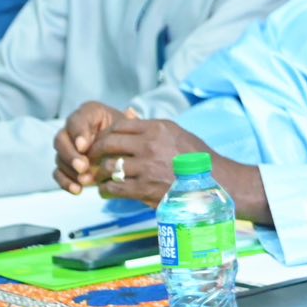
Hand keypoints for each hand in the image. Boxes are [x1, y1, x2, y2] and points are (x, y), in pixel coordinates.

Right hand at [53, 102, 126, 192]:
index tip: (84, 146)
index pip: (76, 120)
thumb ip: (130, 120)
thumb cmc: (129, 134)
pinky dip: (66, 182)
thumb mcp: (130, 126)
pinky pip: (58, 173)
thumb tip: (129, 113)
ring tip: (85, 180)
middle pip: (61, 139)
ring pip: (59, 157)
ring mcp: (68, 148)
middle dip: (71, 154)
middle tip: (83, 166)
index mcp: (89, 114)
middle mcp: (73, 129)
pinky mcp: (66, 165)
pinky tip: (77, 190)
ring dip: (70, 170)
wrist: (126, 150)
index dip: (78, 132)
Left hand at [85, 117, 217, 206]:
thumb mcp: (177, 134)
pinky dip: (107, 190)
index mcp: (158, 128)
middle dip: (96, 151)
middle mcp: (150, 144)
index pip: (120, 125)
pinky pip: (115, 187)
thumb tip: (128, 116)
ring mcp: (146, 166)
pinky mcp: (145, 188)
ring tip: (100, 177)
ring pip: (108, 166)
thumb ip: (152, 128)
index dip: (106, 134)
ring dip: (101, 173)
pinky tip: (108, 191)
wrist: (215, 183)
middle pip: (109, 143)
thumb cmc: (197, 159)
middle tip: (92, 158)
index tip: (102, 142)